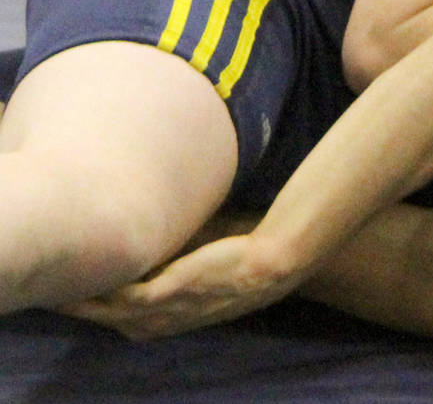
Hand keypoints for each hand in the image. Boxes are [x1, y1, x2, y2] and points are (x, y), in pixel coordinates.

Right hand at [61, 233, 295, 339]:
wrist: (272, 262)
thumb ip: (174, 254)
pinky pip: (119, 297)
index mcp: (166, 316)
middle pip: (103, 317)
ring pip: (104, 310)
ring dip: (75, 299)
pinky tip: (76, 282)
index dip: (93, 304)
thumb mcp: (199, 262)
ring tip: (50, 283)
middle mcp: (159, 321)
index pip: (118, 317)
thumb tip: (156, 224)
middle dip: (75, 303)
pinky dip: (95, 291)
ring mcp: (161, 311)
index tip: (70, 288)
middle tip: (47, 285)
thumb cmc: (241, 256)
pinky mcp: (165, 293)